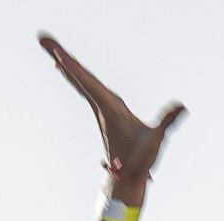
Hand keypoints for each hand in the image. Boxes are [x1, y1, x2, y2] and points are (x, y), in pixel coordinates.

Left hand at [39, 36, 182, 188]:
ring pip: (79, 81)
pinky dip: (75, 74)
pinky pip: (84, 87)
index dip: (74, 70)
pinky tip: (64, 68)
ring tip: (52, 50)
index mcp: (110, 109)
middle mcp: (101, 106)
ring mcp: (101, 108)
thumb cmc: (139, 160)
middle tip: (42, 39)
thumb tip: (182, 107)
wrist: (126, 177)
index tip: (58, 57)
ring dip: (66, 64)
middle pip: (78, 77)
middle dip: (61, 57)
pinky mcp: (103, 111)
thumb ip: (168, 121)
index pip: (89, 84)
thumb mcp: (156, 140)